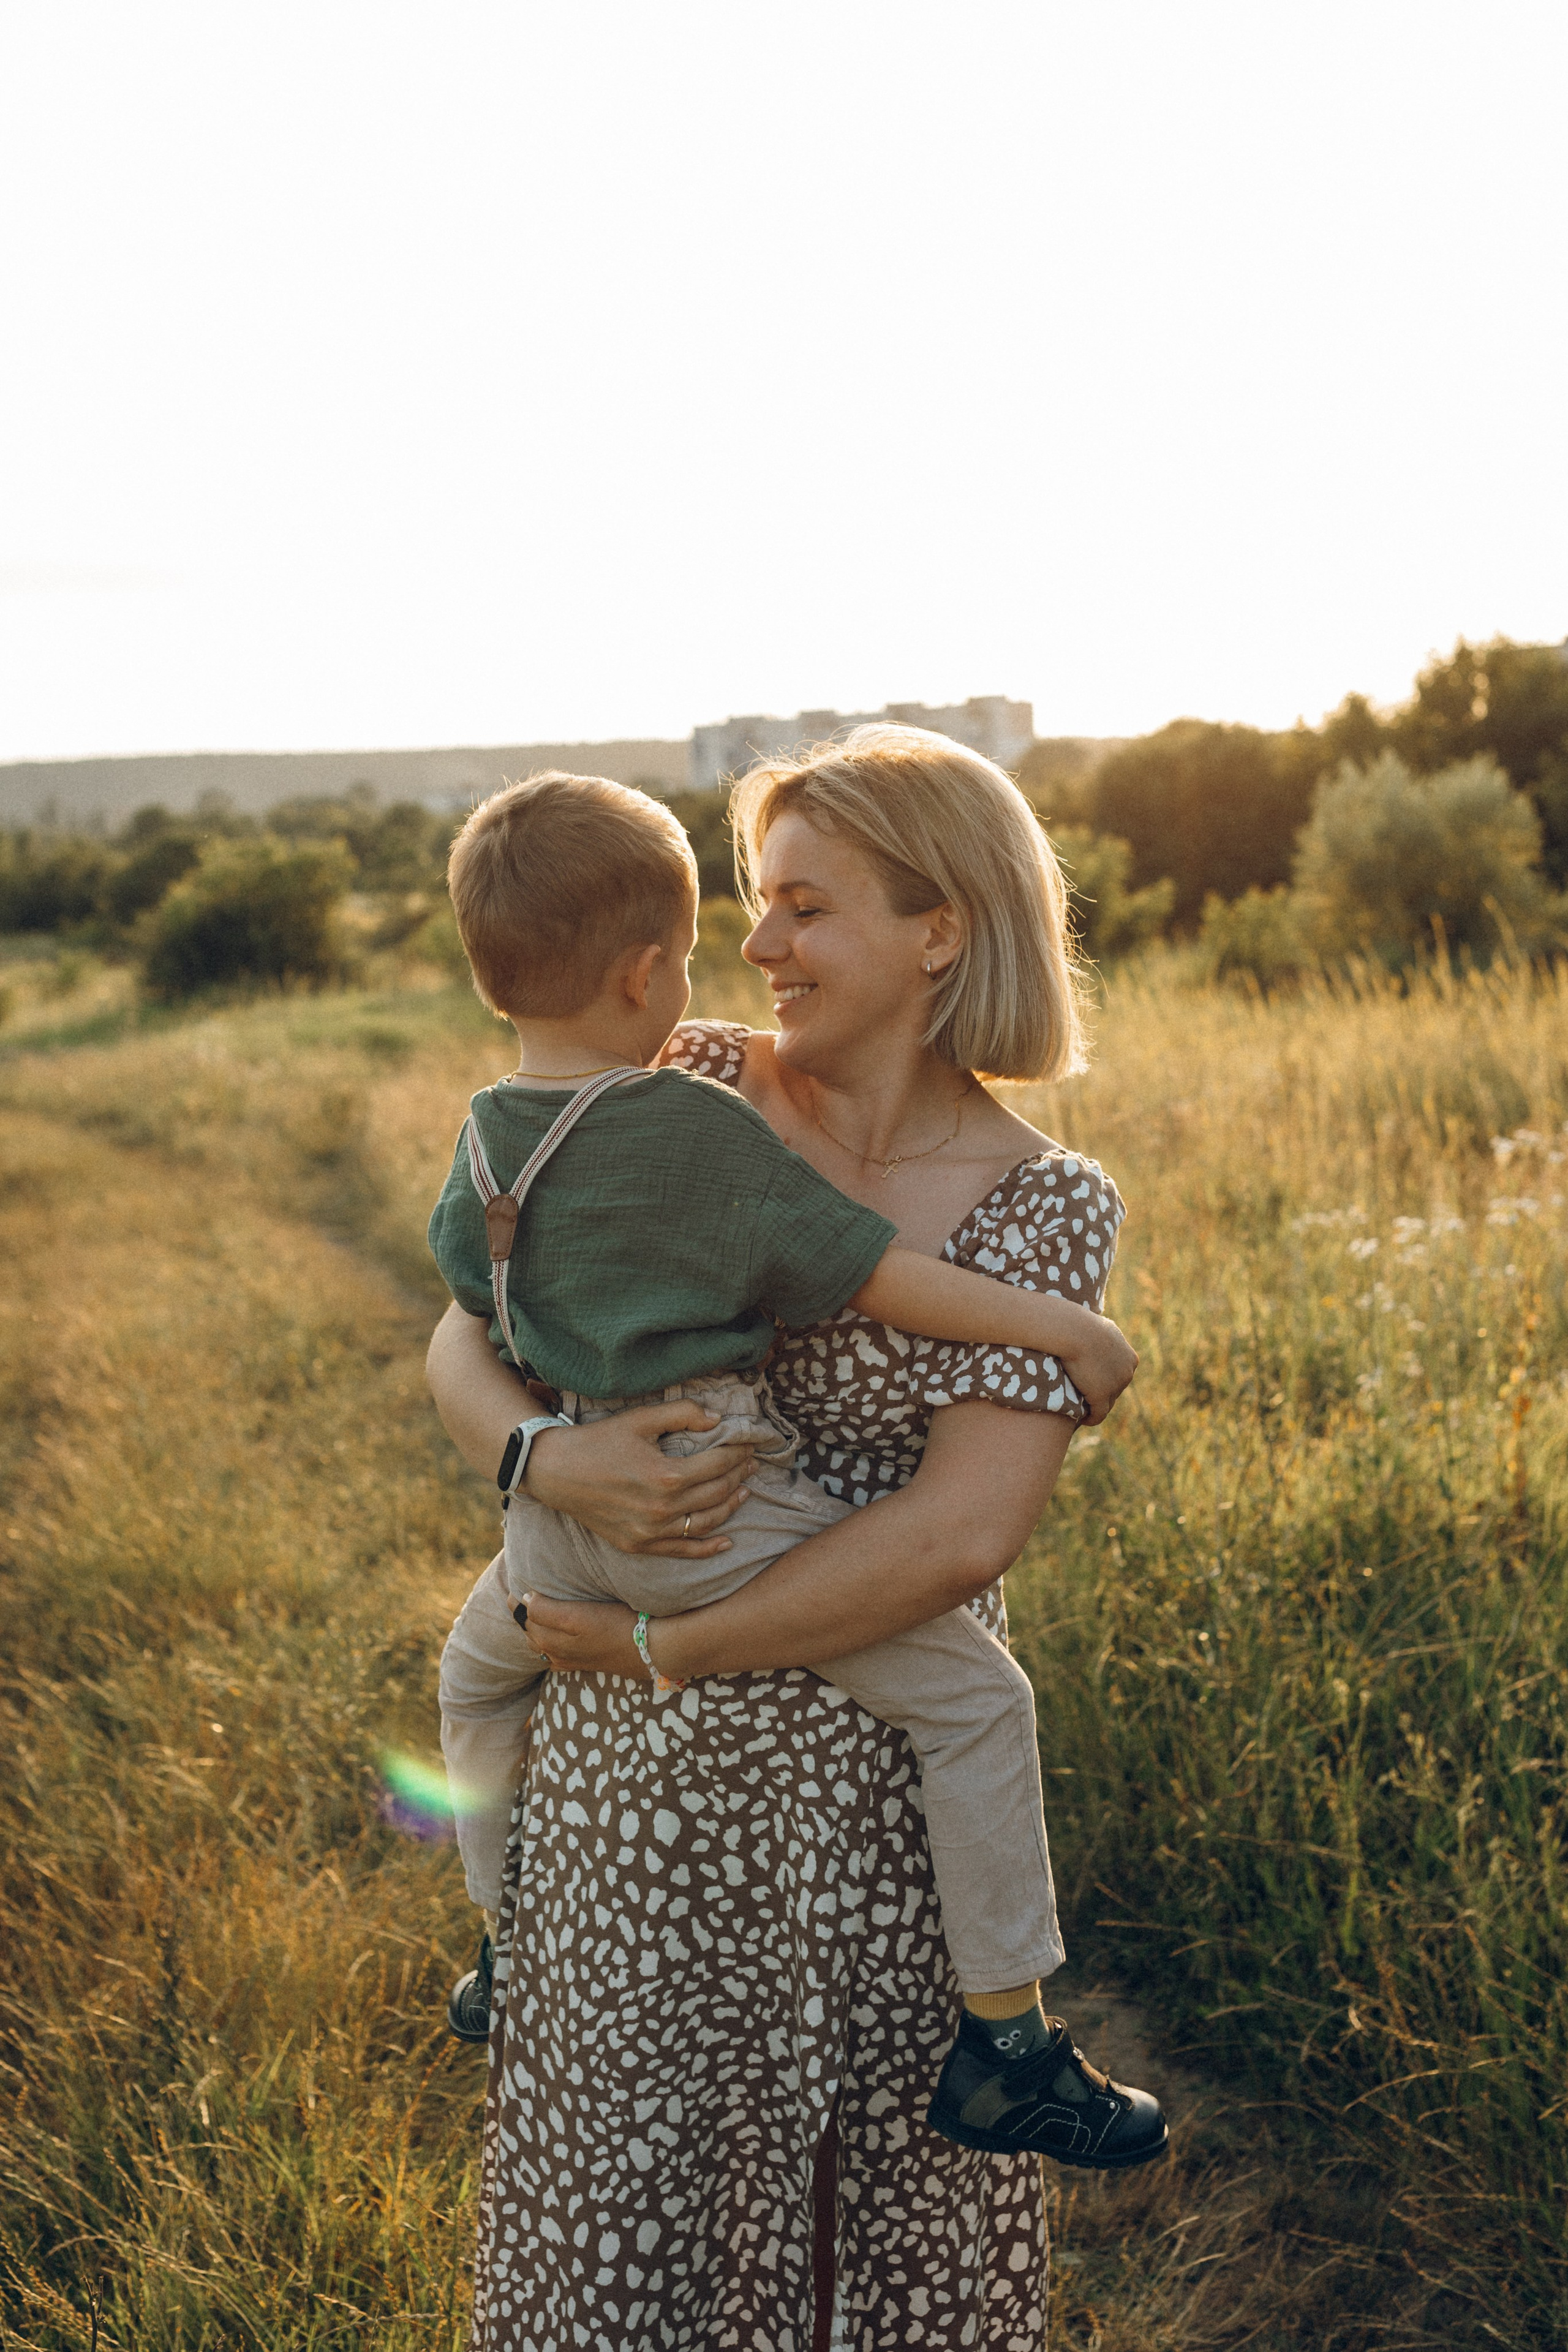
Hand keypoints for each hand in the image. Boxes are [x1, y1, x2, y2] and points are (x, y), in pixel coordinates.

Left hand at [521, 1593, 646, 1675]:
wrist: (650, 1649)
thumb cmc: (615, 1625)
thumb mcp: (576, 1616)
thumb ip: (545, 1610)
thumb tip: (524, 1600)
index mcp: (547, 1639)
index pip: (522, 1614)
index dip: (519, 1597)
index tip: (521, 1579)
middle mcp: (553, 1653)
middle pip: (529, 1628)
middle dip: (524, 1611)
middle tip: (528, 1588)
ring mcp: (567, 1660)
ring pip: (539, 1640)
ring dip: (536, 1624)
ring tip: (540, 1605)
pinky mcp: (581, 1663)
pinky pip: (553, 1653)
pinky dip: (547, 1640)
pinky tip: (556, 1632)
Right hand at [524, 1400, 752, 1555]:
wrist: (555, 1471)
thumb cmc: (598, 1440)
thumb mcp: (641, 1418)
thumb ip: (682, 1414)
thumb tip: (717, 1419)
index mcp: (666, 1475)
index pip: (718, 1464)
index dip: (738, 1452)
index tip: (748, 1443)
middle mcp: (662, 1509)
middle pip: (716, 1492)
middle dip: (738, 1475)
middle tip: (750, 1463)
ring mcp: (650, 1532)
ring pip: (705, 1523)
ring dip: (729, 1507)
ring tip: (743, 1492)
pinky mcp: (638, 1545)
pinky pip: (681, 1551)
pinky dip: (707, 1548)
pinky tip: (726, 1542)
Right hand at [1055, 1309, 1138, 1425]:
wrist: (1075, 1331)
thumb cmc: (1083, 1325)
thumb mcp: (1104, 1328)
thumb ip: (1109, 1338)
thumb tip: (1106, 1337)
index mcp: (1130, 1359)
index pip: (1120, 1376)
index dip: (1106, 1380)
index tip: (1092, 1382)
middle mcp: (1127, 1373)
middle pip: (1115, 1390)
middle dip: (1101, 1394)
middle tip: (1084, 1396)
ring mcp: (1116, 1386)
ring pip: (1107, 1403)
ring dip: (1096, 1407)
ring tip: (1082, 1408)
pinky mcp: (1101, 1396)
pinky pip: (1099, 1415)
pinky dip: (1091, 1418)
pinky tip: (1082, 1419)